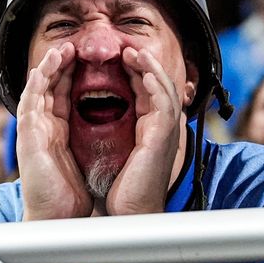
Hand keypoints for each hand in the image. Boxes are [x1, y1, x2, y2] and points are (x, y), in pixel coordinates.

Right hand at [17, 43, 92, 220]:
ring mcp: (33, 130)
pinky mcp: (28, 136)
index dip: (74, 74)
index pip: (65, 94)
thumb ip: (92, 138)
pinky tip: (47, 67)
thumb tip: (117, 127)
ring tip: (62, 49)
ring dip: (48, 66)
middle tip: (75, 46)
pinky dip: (38, 82)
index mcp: (57, 132)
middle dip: (62, 64)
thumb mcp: (86, 157)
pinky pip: (30, 101)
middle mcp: (43, 128)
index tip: (90, 59)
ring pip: (38, 88)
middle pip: (51, 86)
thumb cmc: (71, 194)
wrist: (58, 218)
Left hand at [105, 48, 182, 214]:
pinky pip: (164, 103)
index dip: (136, 72)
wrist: (130, 214)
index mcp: (151, 129)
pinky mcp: (163, 137)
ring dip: (151, 67)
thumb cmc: (123, 190)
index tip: (121, 58)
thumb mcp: (118, 151)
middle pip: (158, 84)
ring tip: (135, 52)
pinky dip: (155, 85)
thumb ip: (116, 132)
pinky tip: (145, 72)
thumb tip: (98, 119)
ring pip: (164, 88)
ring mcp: (166, 131)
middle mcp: (162, 127)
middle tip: (129, 48)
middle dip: (144, 63)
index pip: (146, 91)